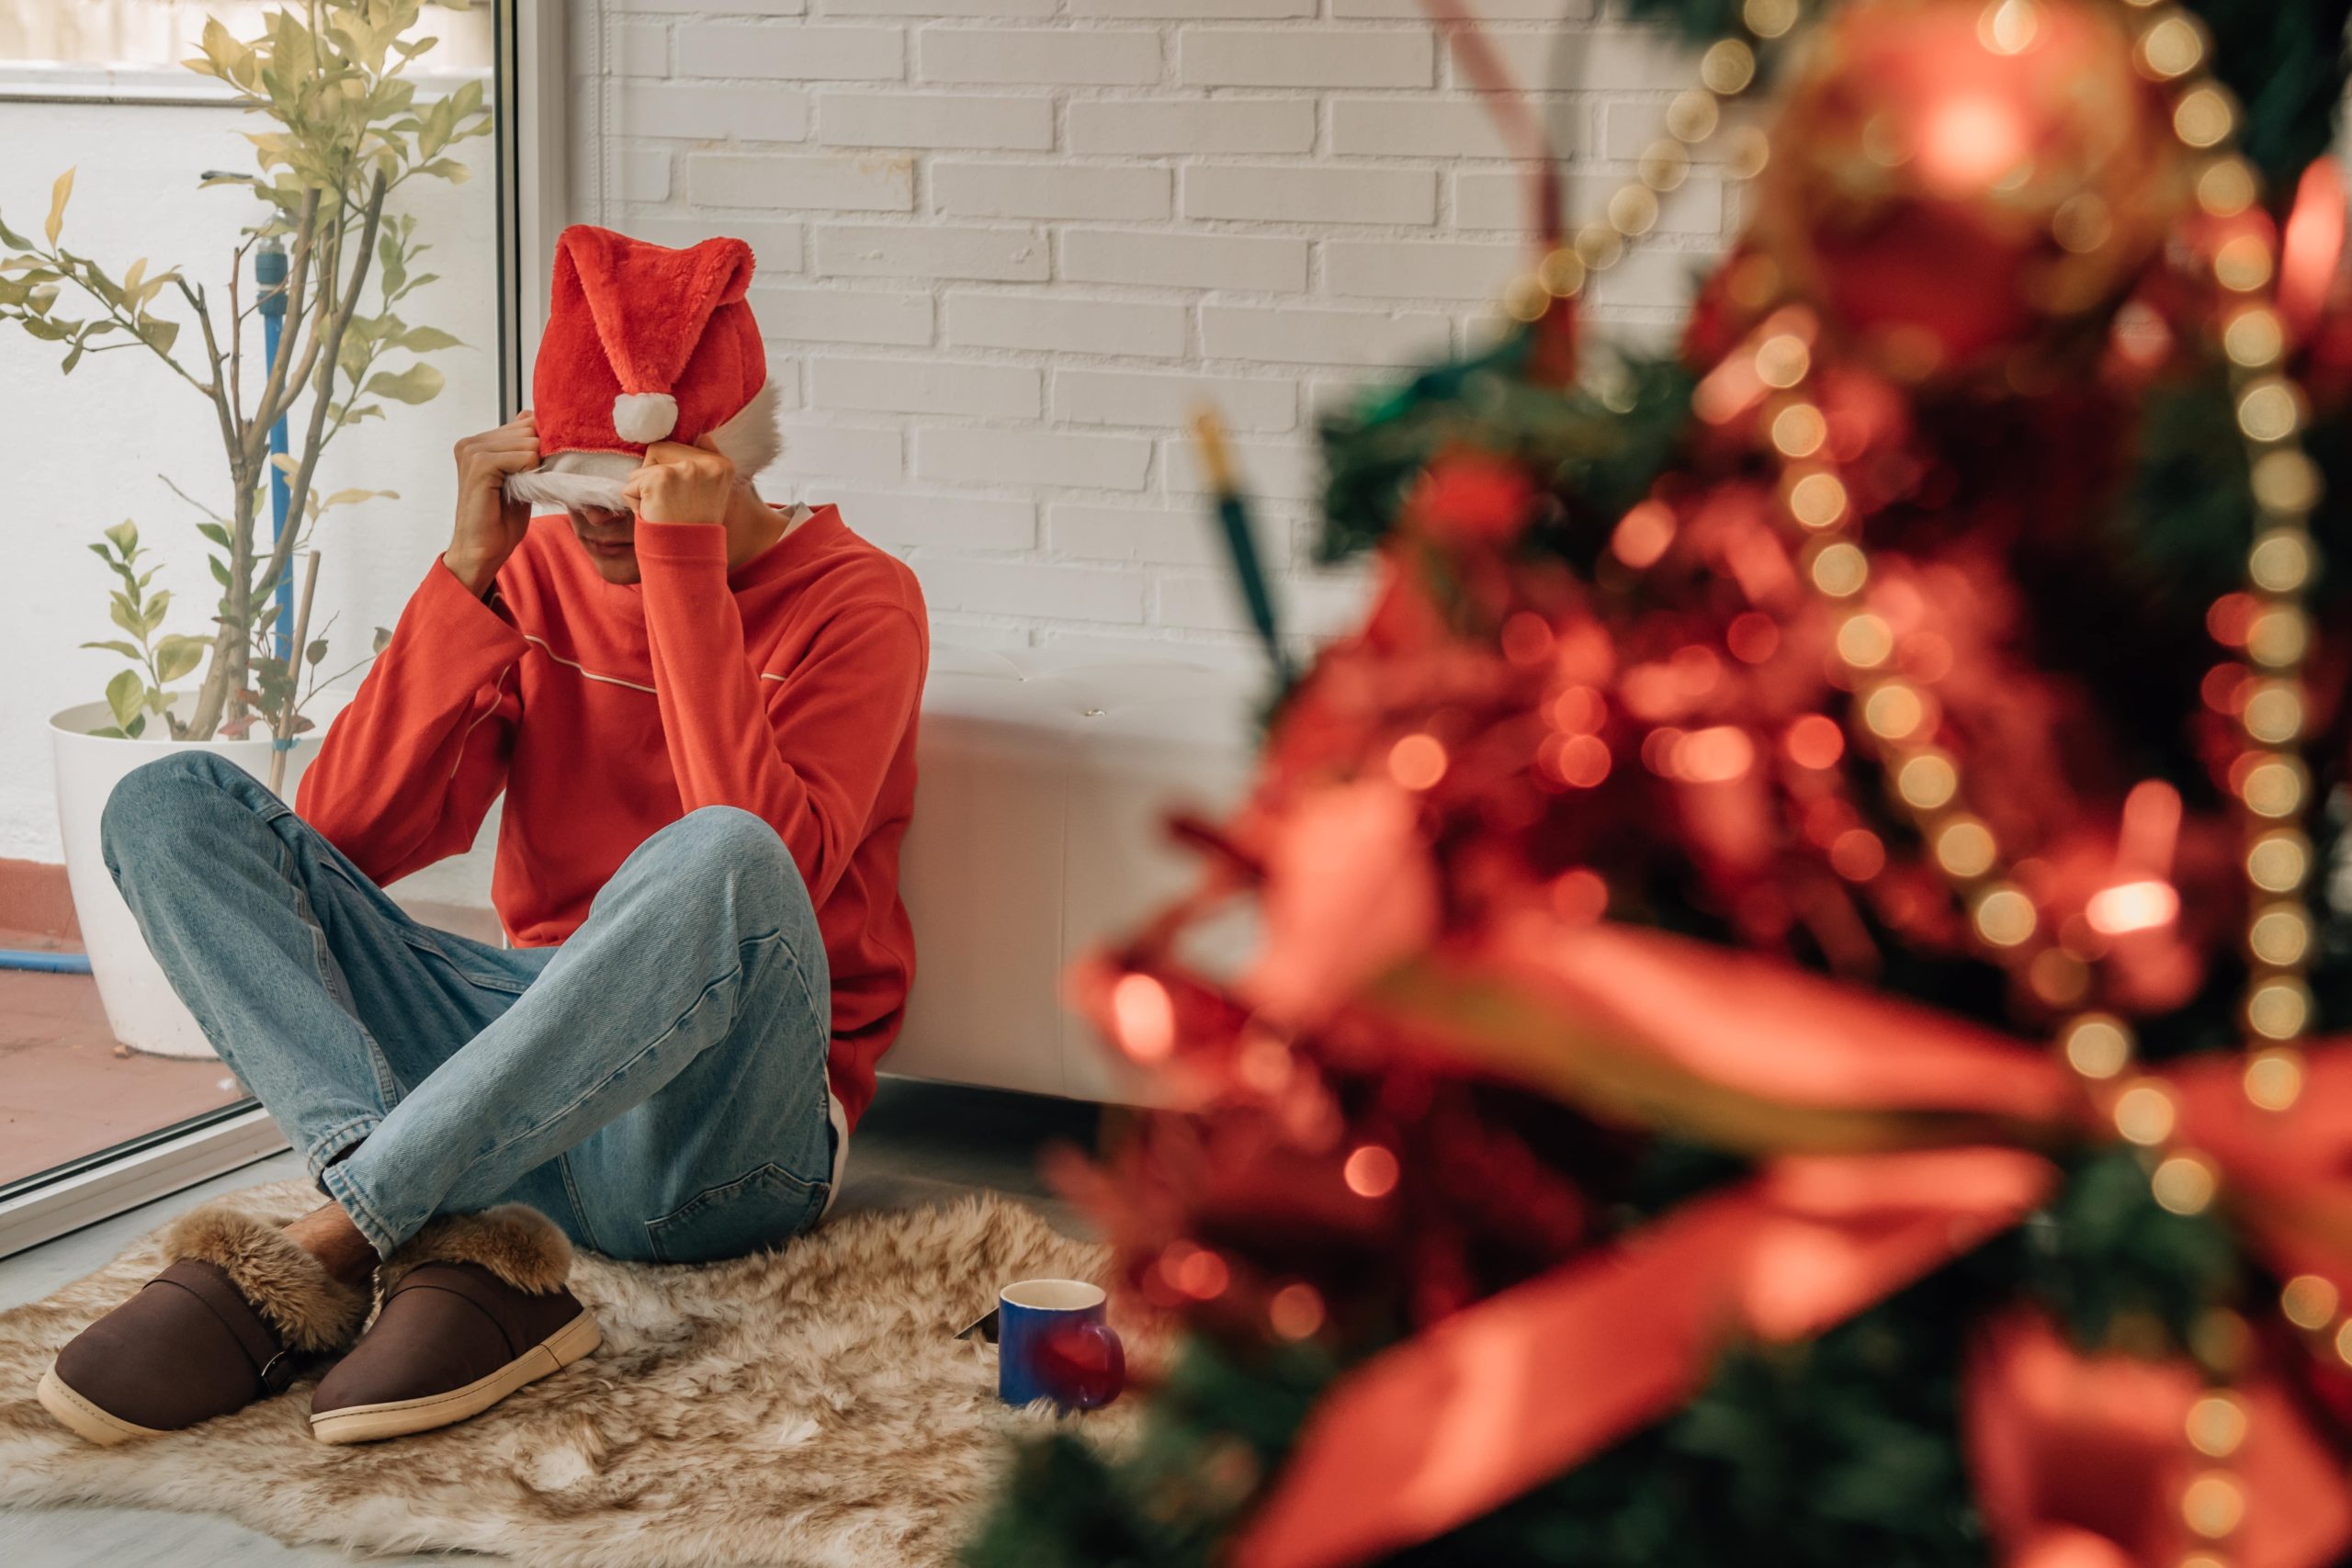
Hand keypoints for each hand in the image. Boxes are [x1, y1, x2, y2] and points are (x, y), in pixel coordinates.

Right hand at [446, 412, 538, 596]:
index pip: (525, 422)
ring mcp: (472, 451)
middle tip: (527, 484)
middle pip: (529, 430)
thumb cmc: (501, 520)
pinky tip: (516, 490)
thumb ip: (523, 450)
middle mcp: (472, 442)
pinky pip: (524, 456)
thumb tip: (533, 418)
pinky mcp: (479, 464)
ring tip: (520, 489)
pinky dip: (530, 473)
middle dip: (538, 456)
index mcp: (478, 442)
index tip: (534, 472)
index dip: (539, 446)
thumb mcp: (519, 478)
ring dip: (534, 468)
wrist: (482, 550)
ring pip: (529, 442)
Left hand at [627, 437, 785, 567]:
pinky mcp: (660, 479)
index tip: (681, 495)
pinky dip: (634, 502)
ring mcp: (683, 470)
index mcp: (723, 465)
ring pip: (643, 467)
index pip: (685, 445)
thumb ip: (703, 466)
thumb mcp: (710, 494)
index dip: (673, 468)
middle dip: (655, 477)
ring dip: (644, 491)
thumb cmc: (693, 529)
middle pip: (660, 450)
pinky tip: (654, 516)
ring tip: (664, 512)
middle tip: (672, 507)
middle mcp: (706, 464)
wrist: (688, 560)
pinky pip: (631, 483)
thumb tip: (702, 437)